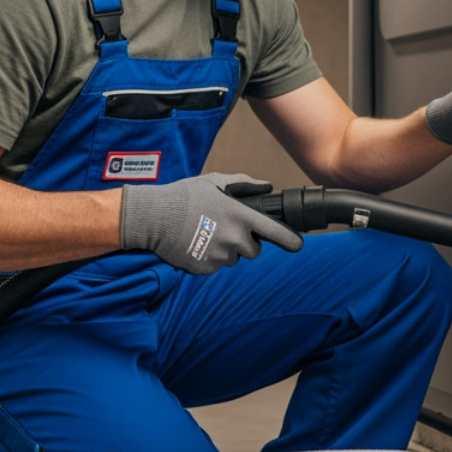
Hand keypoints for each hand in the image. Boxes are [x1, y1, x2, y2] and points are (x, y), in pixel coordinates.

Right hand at [120, 173, 303, 275]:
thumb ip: (244, 184)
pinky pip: (215, 267)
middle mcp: (234, 238)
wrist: (153, 217)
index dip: (290, 240)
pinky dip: (208, 259)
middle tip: (226, 230)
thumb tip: (267, 187)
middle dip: (245, 243)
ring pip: (233, 259)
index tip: (298, 245)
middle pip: (253, 250)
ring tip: (205, 234)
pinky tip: (195, 244)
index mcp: (240, 216)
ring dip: (225, 250)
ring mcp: (220, 256)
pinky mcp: (205, 269)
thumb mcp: (215, 182)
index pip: (275, 232)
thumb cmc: (185, 196)